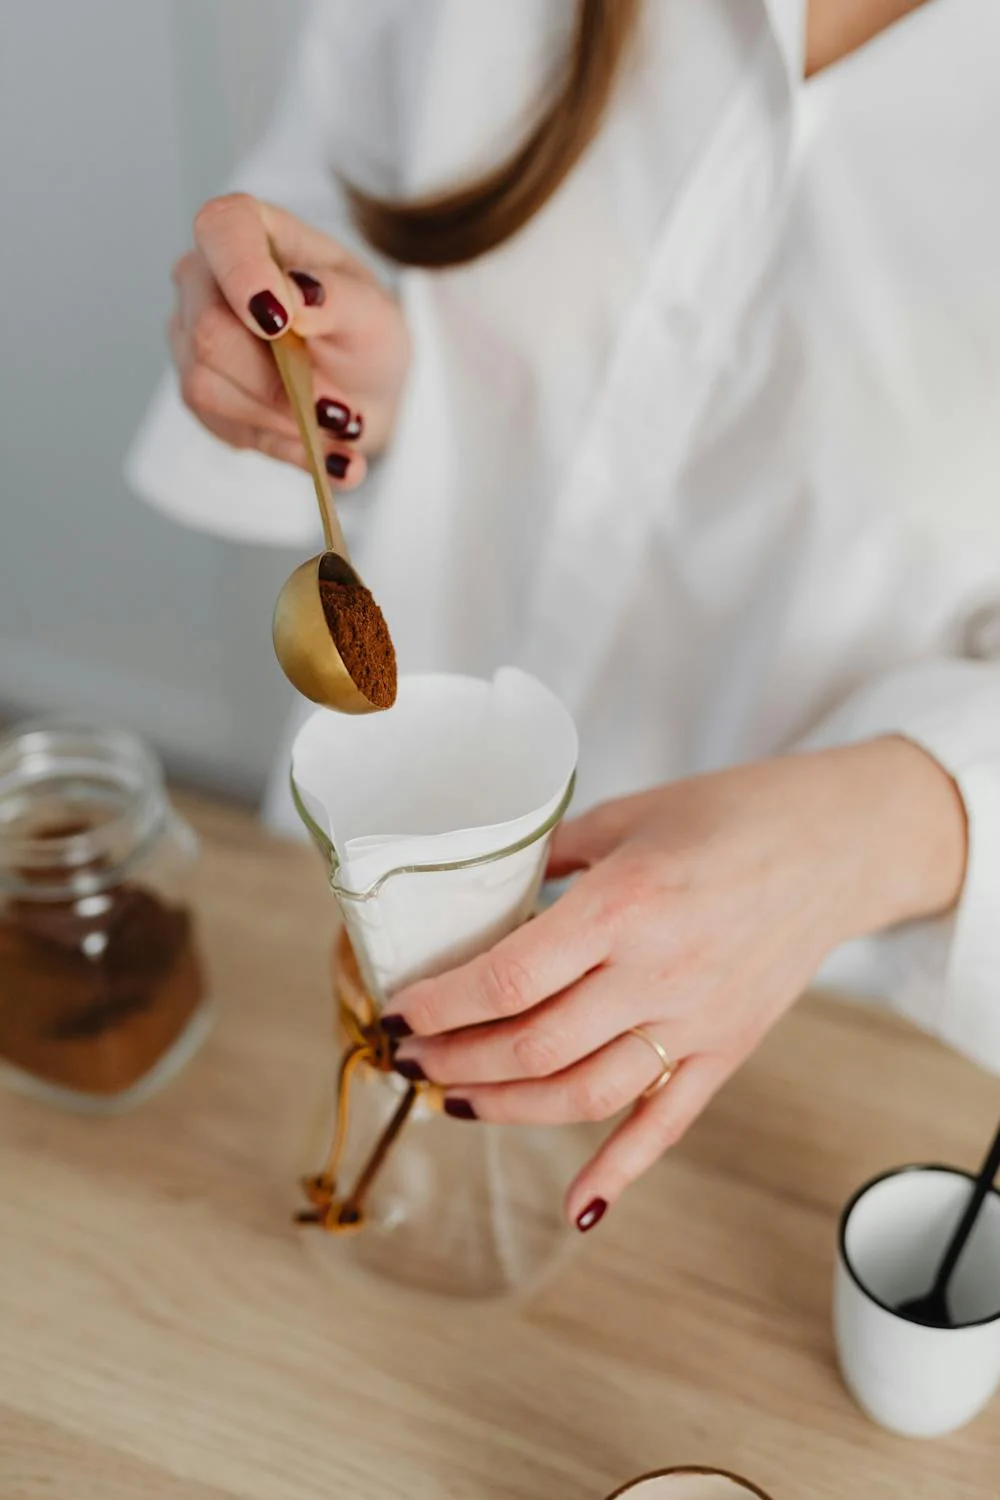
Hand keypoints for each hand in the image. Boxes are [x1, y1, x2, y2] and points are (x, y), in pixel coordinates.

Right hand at [170, 194, 410, 491]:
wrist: (364, 390)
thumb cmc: (364, 333)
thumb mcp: (374, 313)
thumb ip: (338, 298)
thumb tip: (298, 296)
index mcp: (252, 232)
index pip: (221, 229)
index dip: (242, 273)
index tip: (280, 322)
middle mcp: (207, 280)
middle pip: (209, 332)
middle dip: (280, 382)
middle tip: (342, 410)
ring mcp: (192, 338)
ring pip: (208, 388)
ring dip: (285, 420)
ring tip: (342, 428)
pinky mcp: (200, 394)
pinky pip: (226, 429)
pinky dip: (287, 449)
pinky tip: (331, 458)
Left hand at [387, 738, 965, 1228]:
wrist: (833, 844)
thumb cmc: (728, 814)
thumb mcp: (625, 816)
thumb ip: (549, 858)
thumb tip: (481, 896)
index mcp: (625, 905)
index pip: (509, 979)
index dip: (440, 1006)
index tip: (398, 1011)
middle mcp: (658, 974)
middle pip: (534, 1047)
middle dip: (455, 1062)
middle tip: (411, 1059)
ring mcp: (697, 1023)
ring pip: (585, 1096)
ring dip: (507, 1110)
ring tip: (455, 1101)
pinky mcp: (728, 1051)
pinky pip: (666, 1123)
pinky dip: (618, 1169)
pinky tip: (575, 1203)